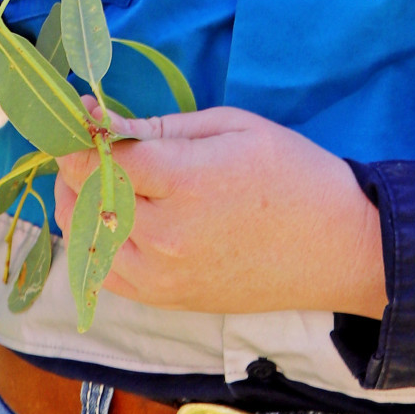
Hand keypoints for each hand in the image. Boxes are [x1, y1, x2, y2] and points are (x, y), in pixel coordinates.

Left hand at [54, 107, 386, 319]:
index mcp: (187, 183)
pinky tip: (116, 216)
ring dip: (80, 203)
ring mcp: (163, 277)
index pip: (102, 159)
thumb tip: (101, 121)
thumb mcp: (234, 127)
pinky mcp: (167, 301)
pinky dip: (95, 241)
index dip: (82, 133)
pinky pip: (104, 273)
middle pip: (83, 199)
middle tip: (92, 142)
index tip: (81, 112)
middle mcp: (166, 237)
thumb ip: (162, 127)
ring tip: (102, 177)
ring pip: (84, 241)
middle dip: (75, 165)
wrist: (338, 248)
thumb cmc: (292, 173)